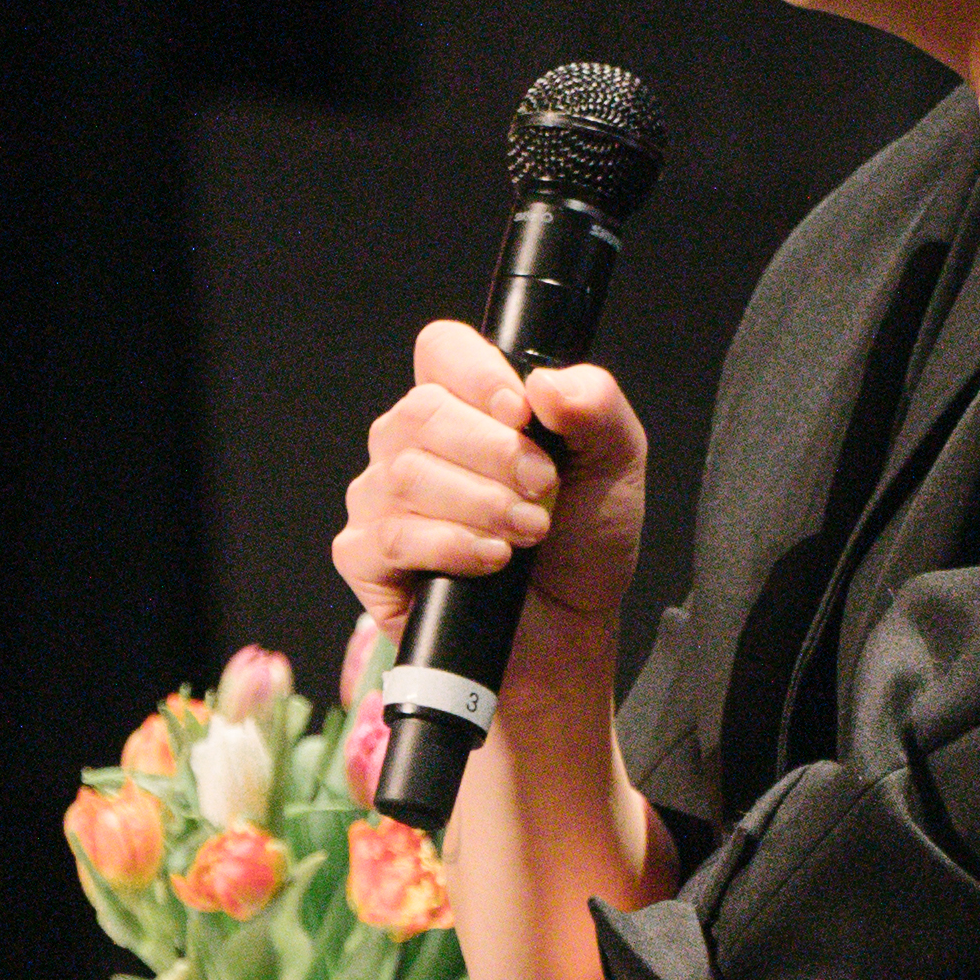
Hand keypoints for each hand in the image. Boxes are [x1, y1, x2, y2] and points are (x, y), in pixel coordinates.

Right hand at [332, 320, 651, 667]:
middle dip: (495, 454)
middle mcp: (411, 441)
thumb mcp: (615, 464)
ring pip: (406, 475)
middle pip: (422, 412)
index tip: (523, 415)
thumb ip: (595, 407)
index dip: (478, 374)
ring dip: (482, 505)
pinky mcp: (365, 555)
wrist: (568, 629)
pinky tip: (491, 561)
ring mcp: (381, 496)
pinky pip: (391, 535)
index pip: (443, 350)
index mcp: (464, 403)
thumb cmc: (582, 541)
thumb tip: (546, 383)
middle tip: (543, 490)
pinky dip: (450, 546)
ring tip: (528, 531)